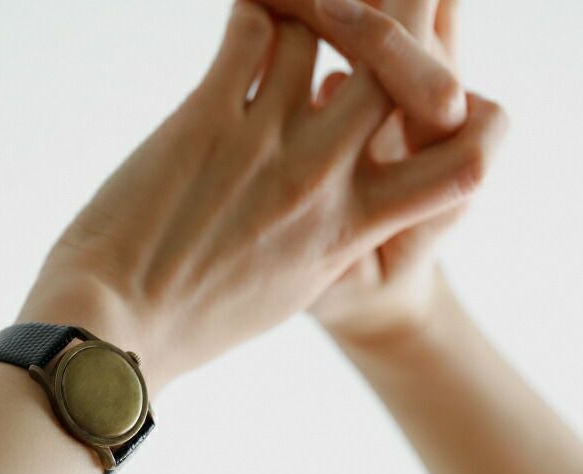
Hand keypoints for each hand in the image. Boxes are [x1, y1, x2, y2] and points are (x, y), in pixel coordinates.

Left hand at [18, 0, 503, 394]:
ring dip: (309, 12)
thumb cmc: (200, 319)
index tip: (422, 102)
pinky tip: (238, 36)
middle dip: (396, 27)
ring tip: (285, 25)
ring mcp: (267, 143)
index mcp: (352, 231)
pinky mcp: (205, 118)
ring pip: (325, 24)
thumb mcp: (292, 288)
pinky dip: (252, 14)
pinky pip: (250, 23)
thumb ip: (334, 236)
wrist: (116, 333)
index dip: (459, 116)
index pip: (466, 160)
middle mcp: (323, 179)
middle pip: (405, 64)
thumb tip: (344, 202)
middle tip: (363, 21)